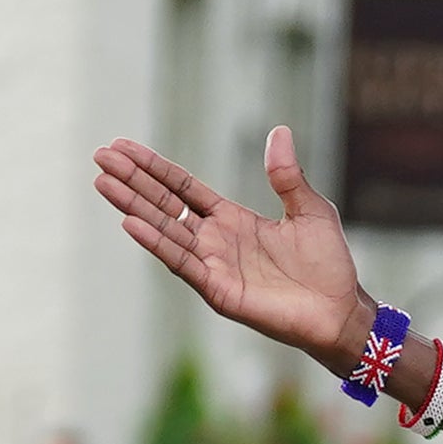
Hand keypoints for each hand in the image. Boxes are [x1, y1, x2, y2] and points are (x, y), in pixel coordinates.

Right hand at [97, 127, 373, 369]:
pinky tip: (131, 223)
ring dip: (133, 206)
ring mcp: (213, 265)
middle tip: (100, 156)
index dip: (154, 168)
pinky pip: (182, 263)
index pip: (182, 188)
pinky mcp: (218, 290)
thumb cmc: (328, 264)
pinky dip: (157, 243)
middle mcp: (215, 240)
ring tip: (103, 181)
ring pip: (165, 230)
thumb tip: (279, 132)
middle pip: (164, 204)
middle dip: (133, 180)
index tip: (123, 147)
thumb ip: (287, 176)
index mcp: (231, 219)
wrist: (342, 311)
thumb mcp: (310, 210)